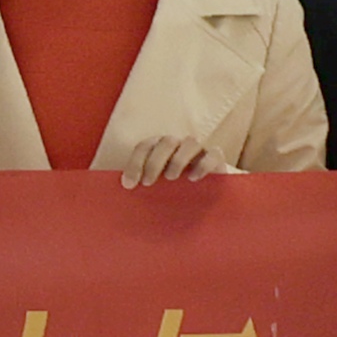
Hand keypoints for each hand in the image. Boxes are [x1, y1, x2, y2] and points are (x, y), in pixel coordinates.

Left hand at [112, 136, 233, 190]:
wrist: (205, 193)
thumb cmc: (172, 190)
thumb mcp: (154, 187)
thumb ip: (141, 184)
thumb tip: (119, 193)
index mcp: (159, 148)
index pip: (144, 147)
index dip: (134, 163)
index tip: (128, 185)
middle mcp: (178, 145)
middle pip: (166, 142)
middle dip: (154, 162)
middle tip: (147, 183)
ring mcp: (199, 149)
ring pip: (190, 142)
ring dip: (178, 160)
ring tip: (171, 178)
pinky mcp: (217, 158)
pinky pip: (213, 154)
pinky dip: (203, 164)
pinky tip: (193, 179)